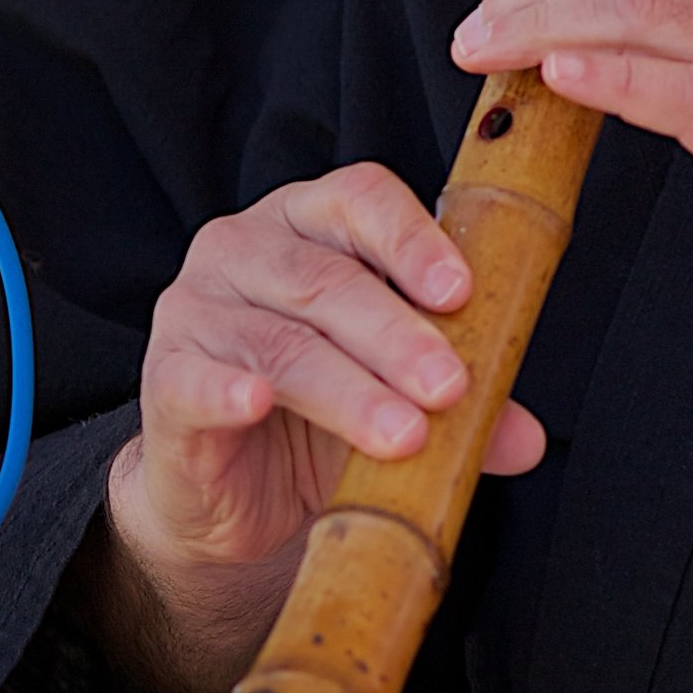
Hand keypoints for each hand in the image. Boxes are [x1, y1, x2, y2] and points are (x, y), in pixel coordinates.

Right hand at [92, 165, 545, 692]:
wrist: (233, 494)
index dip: (413, 240)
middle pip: (329, 278)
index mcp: (310, 222)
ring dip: (350, 388)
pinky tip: (258, 403)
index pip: (361, 198)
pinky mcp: (165, 378)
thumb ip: (463, 405)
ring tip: (404, 434)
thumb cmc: (322, 416)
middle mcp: (245, 246)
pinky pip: (196, 379)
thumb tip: (527, 438)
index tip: (462, 293)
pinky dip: (230, 390)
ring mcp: (196, 309)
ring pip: (282, 340)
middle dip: (399, 336)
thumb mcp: (399, 397)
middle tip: (451, 387)